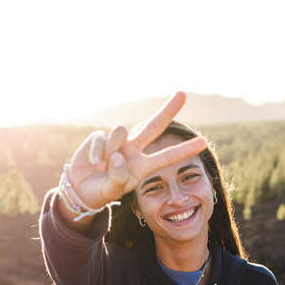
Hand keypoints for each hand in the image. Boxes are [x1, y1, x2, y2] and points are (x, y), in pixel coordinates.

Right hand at [66, 91, 206, 209]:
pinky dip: (96, 153)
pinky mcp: (100, 137)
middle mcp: (133, 150)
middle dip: (168, 110)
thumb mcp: (112, 191)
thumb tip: (117, 155)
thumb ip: (117, 177)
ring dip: (112, 148)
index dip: (184, 150)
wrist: (80, 189)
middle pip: (153, 126)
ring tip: (103, 165)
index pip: (167, 157)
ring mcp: (118, 142)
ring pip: (121, 131)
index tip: (204, 143)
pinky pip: (101, 139)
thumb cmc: (102, 191)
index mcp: (142, 166)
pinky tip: (94, 163)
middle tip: (183, 93)